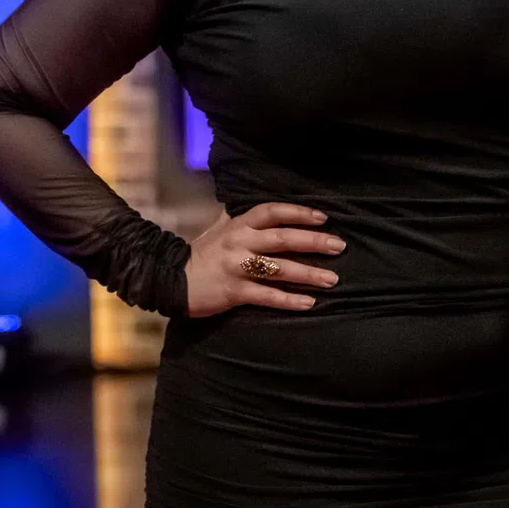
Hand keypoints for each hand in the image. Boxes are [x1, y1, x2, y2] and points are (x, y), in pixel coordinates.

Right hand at [183, 202, 343, 317]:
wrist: (169, 278)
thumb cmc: (202, 252)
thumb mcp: (220, 228)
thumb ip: (242, 217)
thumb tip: (264, 205)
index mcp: (239, 224)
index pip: (273, 212)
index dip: (299, 213)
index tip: (323, 218)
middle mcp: (239, 242)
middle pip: (283, 239)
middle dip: (314, 242)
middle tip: (339, 247)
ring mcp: (237, 267)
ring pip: (279, 269)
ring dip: (309, 274)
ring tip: (332, 280)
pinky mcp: (233, 292)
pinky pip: (267, 296)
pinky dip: (289, 300)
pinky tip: (308, 303)